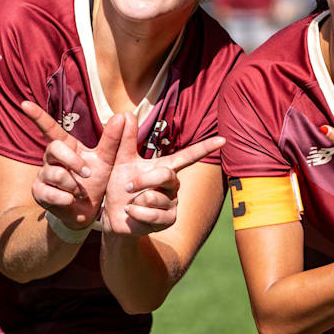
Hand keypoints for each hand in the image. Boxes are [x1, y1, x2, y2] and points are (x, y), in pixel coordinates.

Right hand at [20, 101, 122, 229]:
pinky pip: (48, 192)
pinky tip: (70, 200)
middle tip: (88, 173)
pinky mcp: (39, 192)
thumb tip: (123, 115)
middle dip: (72, 161)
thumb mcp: (106, 161)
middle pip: (53, 148)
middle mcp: (50, 158)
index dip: (37, 116)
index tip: (25, 103)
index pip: (49, 128)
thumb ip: (112, 139)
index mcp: (66, 147)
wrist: (88, 212)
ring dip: (73, 184)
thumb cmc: (94, 181)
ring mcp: (43, 175)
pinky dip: (64, 198)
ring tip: (81, 192)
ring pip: (54, 173)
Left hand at [101, 114, 222, 235]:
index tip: (223, 140)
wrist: (110, 214)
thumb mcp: (118, 159)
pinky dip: (135, 213)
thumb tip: (125, 113)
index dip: (205, 148)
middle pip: (166, 175)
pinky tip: (131, 213)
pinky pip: (152, 215)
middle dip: (142, 180)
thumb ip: (122, 139)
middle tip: (126, 185)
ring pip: (154, 197)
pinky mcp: (168, 220)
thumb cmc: (117, 184)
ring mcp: (173, 203)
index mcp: (164, 167)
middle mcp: (173, 184)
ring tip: (130, 202)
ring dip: (135, 199)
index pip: (188, 156)